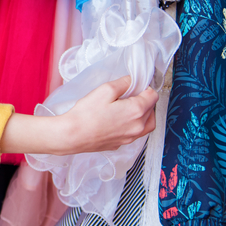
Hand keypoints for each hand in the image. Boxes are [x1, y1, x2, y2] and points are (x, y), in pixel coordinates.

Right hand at [0, 76, 157, 155]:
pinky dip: (132, 125)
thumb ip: (123, 83)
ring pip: (147, 124)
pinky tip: (118, 120)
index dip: (146, 88)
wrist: (72, 136)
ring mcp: (130, 138)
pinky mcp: (121, 144)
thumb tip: (133, 81)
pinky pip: (134, 133)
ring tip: (129, 108)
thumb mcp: (104, 90)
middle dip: (145, 101)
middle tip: (130, 95)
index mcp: (136, 111)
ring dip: (143, 115)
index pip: (153, 96)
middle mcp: (138, 127)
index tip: (136, 86)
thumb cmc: (86, 114)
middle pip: (152, 110)